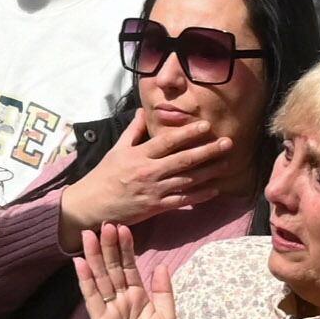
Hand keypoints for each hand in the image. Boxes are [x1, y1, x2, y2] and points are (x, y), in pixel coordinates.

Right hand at [57, 111, 231, 246]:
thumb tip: (143, 111)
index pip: (167, 141)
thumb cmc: (104, 175)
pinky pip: (182, 200)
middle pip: (183, 160)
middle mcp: (148, 171)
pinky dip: (199, 196)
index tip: (206, 126)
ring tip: (227, 163)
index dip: (188, 133)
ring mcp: (154, 190)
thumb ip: (133, 131)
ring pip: (187, 180)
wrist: (91, 205)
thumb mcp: (117, 150)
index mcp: (139, 155)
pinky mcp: (156, 207)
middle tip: (228, 143)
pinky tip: (214, 189)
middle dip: (208, 151)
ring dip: (209, 172)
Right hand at [73, 223, 177, 318]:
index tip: (123, 229)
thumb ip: (163, 290)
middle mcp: (122, 299)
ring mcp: (109, 308)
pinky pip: (92, 296)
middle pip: (113, 268)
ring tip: (89, 236)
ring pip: (101, 277)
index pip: (130, 267)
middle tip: (105, 224)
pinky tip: (80, 263)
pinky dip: (85, 280)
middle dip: (109, 246)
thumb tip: (162, 265)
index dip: (126, 248)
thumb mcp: (167, 315)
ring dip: (94, 257)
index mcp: (138, 296)